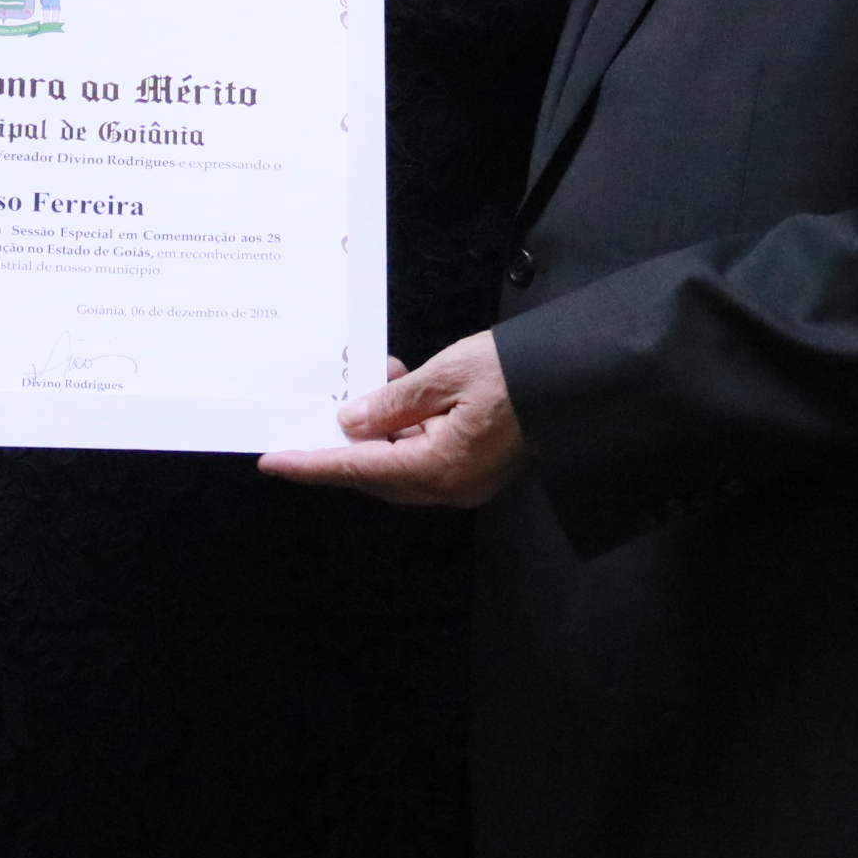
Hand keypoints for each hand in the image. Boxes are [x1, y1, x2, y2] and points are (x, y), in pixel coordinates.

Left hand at [258, 330, 525, 506]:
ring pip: (400, 463)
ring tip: (375, 378)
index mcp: (441, 467)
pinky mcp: (478, 467)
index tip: (272, 462)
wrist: (585, 378)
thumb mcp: (447, 374)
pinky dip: (404, 428)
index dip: (312, 464)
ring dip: (377, 430)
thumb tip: (350, 424)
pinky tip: (401, 389)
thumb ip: (394, 403)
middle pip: (377, 474)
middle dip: (342, 446)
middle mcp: (452, 485)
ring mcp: (467, 480)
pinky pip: (425, 455)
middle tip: (311, 414)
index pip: (359, 469)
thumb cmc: (518, 372)